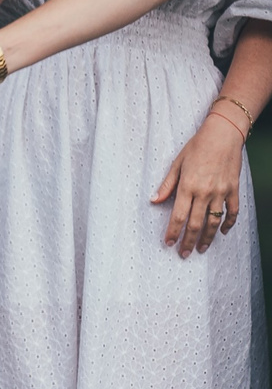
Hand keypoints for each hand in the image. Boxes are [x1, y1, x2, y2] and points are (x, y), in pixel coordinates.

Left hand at [153, 112, 247, 255]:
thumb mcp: (177, 164)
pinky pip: (232, 210)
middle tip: (184, 254)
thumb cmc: (197, 147)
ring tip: (201, 248)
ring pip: (214, 221)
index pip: (178, 217)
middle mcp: (205, 192)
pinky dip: (229, 223)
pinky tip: (223, 232)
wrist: (223, 135)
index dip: (173, 233)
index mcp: (187, 187)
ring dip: (208, 237)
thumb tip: (154, 200)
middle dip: (188, 241)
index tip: (169, 244)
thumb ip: (167, 185)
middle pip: (196, 224)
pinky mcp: (234, 189)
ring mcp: (221, 192)